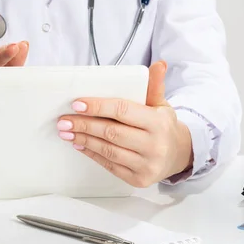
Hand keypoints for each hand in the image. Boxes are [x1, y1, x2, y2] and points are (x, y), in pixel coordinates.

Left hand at [57, 61, 192, 187]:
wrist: (179, 155)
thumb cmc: (163, 126)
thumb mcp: (161, 104)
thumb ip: (154, 85)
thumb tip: (158, 64)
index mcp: (159, 123)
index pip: (123, 111)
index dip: (98, 106)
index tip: (76, 104)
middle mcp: (154, 145)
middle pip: (111, 132)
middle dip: (84, 124)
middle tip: (63, 120)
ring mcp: (147, 165)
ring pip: (108, 150)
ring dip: (84, 139)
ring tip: (67, 131)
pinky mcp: (138, 180)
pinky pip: (110, 165)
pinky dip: (92, 153)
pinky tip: (80, 144)